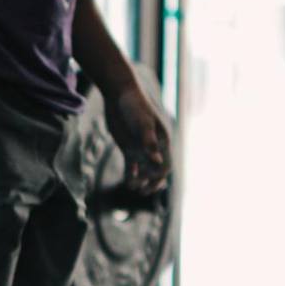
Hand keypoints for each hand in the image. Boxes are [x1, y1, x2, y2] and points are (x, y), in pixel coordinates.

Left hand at [107, 80, 171, 195]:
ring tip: (132, 187)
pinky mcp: (129, 148)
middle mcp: (153, 147)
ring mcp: (141, 148)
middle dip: (151, 183)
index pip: (164, 165)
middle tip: (142, 191)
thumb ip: (149, 142)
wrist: (119, 94)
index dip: (157, 175)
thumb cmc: (134, 105)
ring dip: (140, 181)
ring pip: (144, 171)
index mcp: (162, 141)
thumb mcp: (142, 122)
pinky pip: (131, 167)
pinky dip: (130, 175)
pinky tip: (127, 181)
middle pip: (156, 171)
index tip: (145, 177)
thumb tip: (157, 161)